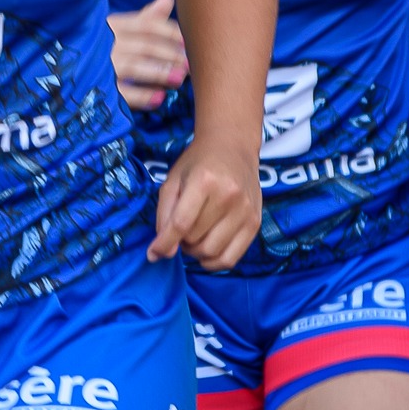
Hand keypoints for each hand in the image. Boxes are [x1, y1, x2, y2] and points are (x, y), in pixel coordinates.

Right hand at [107, 0, 186, 109]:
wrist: (66, 67)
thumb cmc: (101, 45)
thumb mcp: (119, 28)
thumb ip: (147, 17)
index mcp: (114, 26)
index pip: (146, 25)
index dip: (169, 32)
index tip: (187, 41)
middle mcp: (108, 43)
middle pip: (144, 46)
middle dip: (170, 54)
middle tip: (190, 63)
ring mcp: (102, 66)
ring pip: (134, 66)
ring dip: (159, 72)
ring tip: (179, 79)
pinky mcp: (100, 88)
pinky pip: (122, 93)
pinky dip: (141, 96)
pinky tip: (159, 99)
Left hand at [149, 138, 260, 269]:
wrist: (233, 147)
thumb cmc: (197, 163)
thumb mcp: (173, 181)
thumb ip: (164, 215)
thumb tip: (158, 253)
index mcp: (205, 181)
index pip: (181, 223)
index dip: (164, 243)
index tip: (153, 253)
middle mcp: (229, 196)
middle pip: (196, 240)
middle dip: (180, 242)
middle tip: (179, 231)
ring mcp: (246, 211)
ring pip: (212, 252)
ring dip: (195, 253)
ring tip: (192, 238)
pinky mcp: (255, 223)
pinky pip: (231, 258)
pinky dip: (213, 262)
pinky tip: (206, 250)